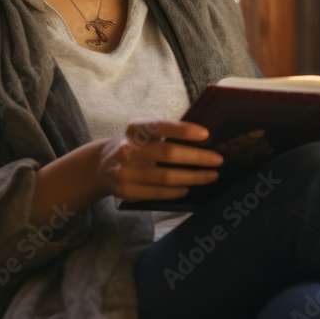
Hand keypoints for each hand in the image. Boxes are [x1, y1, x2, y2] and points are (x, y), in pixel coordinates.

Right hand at [95, 119, 223, 201]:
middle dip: (197, 157)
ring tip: (211, 176)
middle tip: (218, 160)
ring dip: (193, 177)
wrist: (101, 165)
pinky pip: (158, 193)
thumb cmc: (134, 145)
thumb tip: (202, 137)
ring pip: (166, 177)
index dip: (183, 130)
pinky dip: (176, 191)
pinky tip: (189, 188)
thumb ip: (165, 132)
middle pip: (168, 153)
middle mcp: (127, 148)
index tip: (206, 134)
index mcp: (134, 128)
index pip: (160, 126)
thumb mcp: (142, 132)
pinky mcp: (126, 191)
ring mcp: (126, 172)